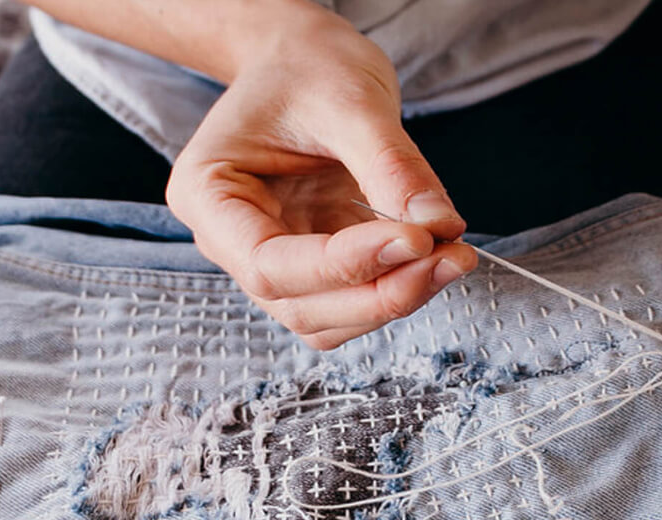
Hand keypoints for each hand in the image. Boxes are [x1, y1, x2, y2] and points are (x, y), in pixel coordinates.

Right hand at [166, 12, 476, 349]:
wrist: (303, 58)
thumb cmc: (307, 67)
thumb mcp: (350, 100)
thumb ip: (391, 167)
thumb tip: (439, 228)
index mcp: (208, 195)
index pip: (268, 264)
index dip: (343, 266)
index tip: (414, 240)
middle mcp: (232, 242)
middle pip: (300, 306)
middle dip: (379, 293)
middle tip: (450, 256)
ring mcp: (274, 258)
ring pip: (329, 319)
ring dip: (394, 300)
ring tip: (453, 256)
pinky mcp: (316, 263)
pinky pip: (353, 299)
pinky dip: (399, 288)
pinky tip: (438, 256)